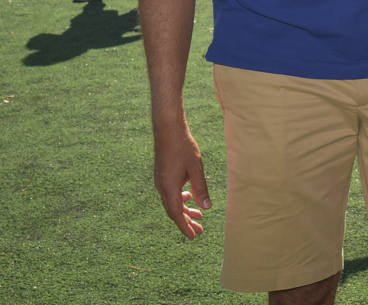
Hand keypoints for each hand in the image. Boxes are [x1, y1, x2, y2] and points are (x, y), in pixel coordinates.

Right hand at [152, 122, 210, 239]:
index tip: (192, 237)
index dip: (184, 227)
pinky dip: (180, 199)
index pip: (176, 214)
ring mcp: (160, 181)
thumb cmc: (183, 146)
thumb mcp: (196, 168)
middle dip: (186, 222)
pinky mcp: (162, 175)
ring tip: (198, 216)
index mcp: (168, 187)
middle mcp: (161, 187)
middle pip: (174, 211)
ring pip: (172, 202)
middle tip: (199, 232)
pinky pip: (171, 193)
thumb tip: (206, 207)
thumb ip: (201, 188)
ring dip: (184, 210)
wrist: (168, 129)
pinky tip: (189, 197)